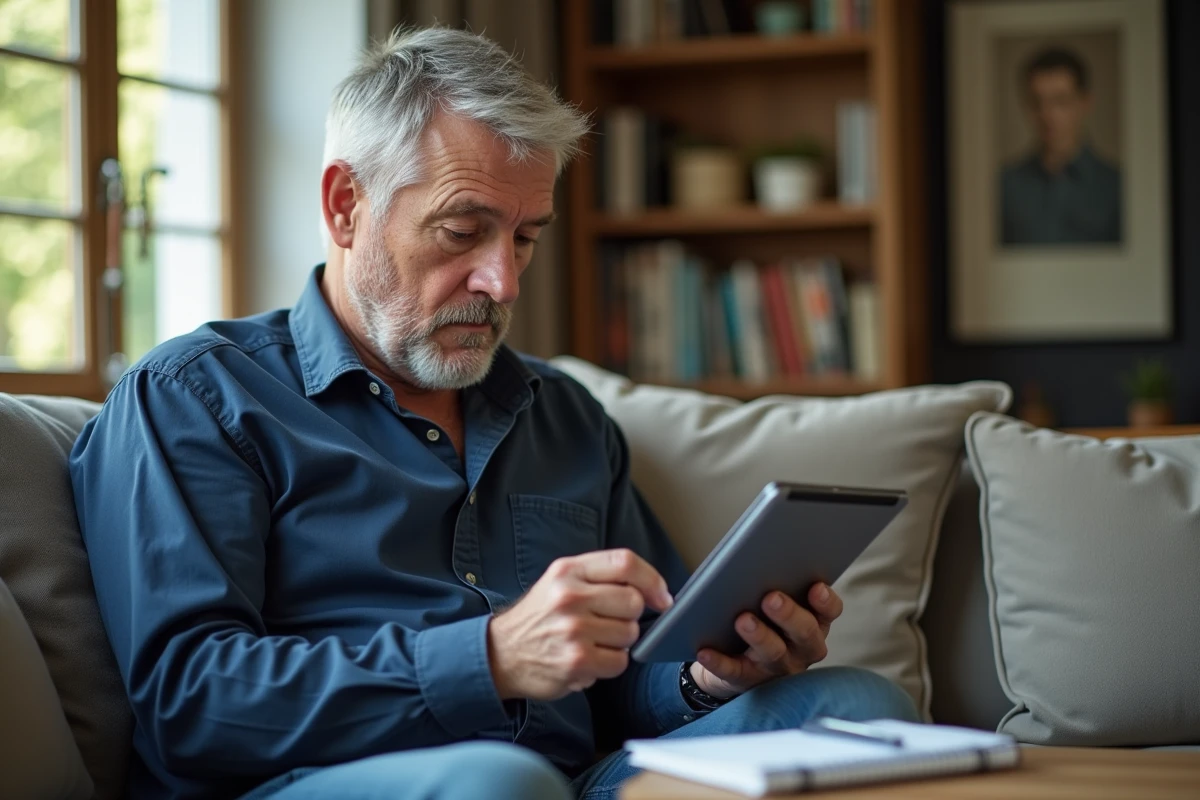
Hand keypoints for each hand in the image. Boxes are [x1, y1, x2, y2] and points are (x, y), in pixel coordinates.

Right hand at [487, 548, 672, 700]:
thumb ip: (600, 577)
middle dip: (629, 616)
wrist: (500, 654)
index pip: (625, 563)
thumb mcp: (560, 581)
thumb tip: (654, 591)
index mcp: (568, 570)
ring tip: (593, 641)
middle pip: (633, 601)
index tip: (662, 597)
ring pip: (629, 634)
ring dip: (619, 642)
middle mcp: (569, 596)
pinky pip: (619, 662)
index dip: (652, 579)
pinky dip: (609, 664)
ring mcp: (573, 630)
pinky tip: (589, 659)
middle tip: (609, 623)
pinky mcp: (576, 661)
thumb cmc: (540, 617)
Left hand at [690, 582, 842, 698]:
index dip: (826, 602)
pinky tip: (704, 651)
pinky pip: (733, 671)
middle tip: (772, 598)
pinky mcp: (746, 679)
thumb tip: (762, 556)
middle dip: (789, 614)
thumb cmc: (760, 617)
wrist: (733, 659)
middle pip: (804, 633)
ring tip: (743, 620)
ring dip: (760, 636)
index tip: (816, 587)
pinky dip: (719, 662)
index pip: (829, 613)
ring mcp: (776, 667)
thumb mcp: (773, 602)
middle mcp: (801, 648)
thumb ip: (777, 583)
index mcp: (813, 623)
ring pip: (773, 653)